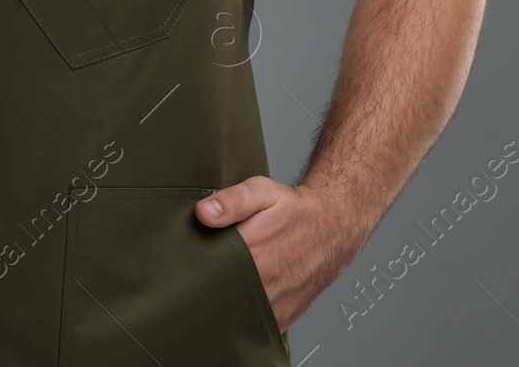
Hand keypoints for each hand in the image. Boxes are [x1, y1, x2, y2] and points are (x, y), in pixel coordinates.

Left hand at [195, 177, 373, 331]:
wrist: (333, 226)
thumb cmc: (294, 209)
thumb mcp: (261, 192)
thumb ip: (231, 201)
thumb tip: (203, 212)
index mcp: (251, 253)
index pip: (205, 272)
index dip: (192, 267)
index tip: (185, 260)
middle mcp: (262, 284)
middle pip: (217, 295)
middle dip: (206, 286)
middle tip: (202, 271)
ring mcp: (272, 305)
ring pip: (234, 315)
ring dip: (226, 302)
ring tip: (223, 283)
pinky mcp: (281, 317)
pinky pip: (253, 326)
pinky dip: (244, 316)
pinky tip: (241, 297)